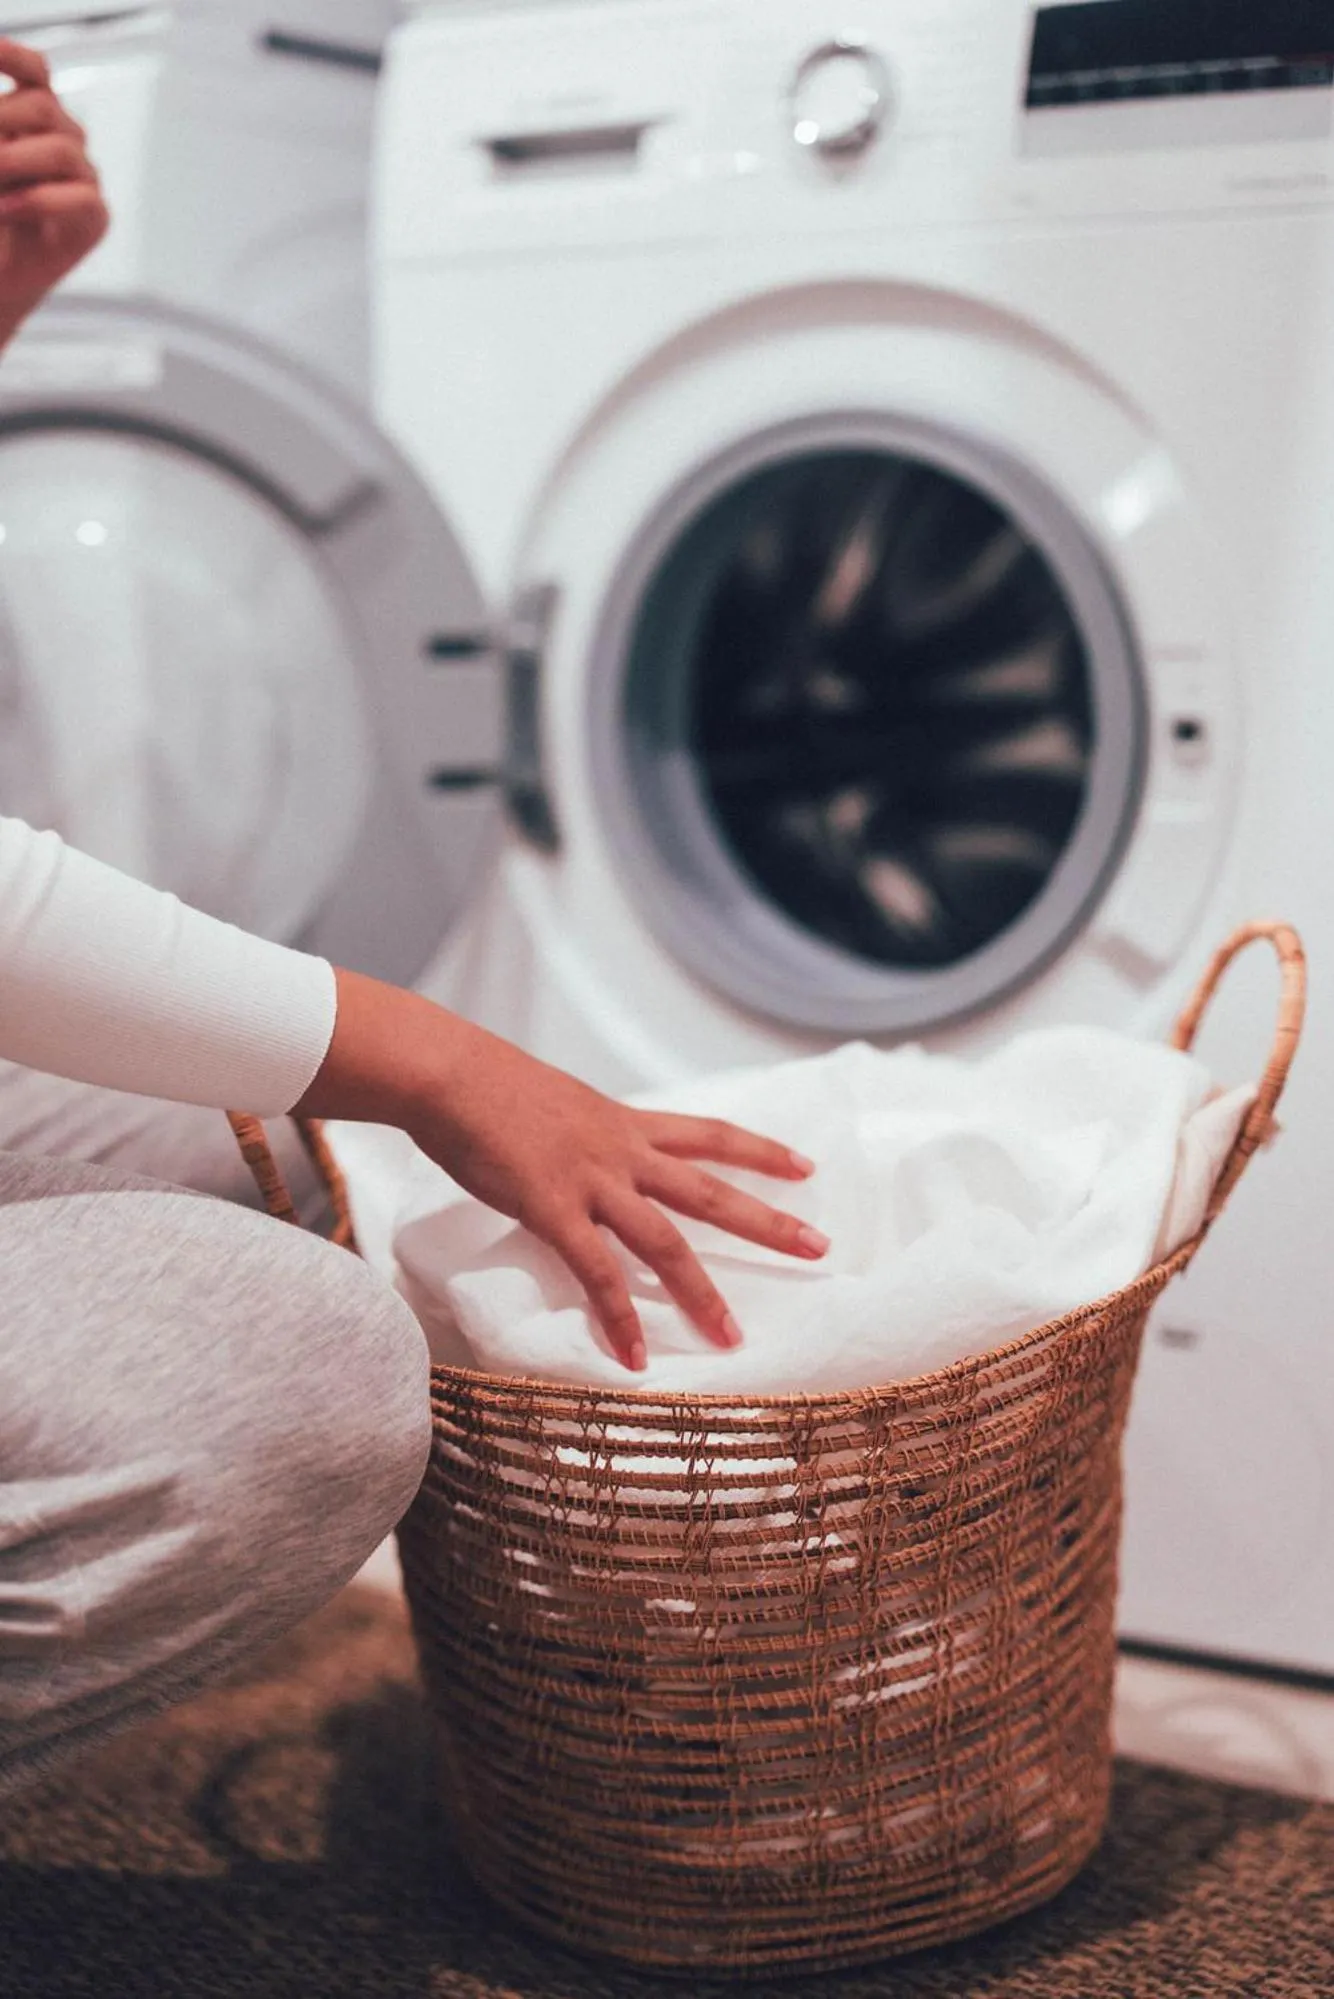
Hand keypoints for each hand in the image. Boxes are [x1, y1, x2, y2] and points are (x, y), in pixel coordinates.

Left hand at [0, 40, 107, 333]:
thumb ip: (0, 141)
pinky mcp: (95, 219)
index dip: (14, 56)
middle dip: (4, 119)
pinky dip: (40, 201)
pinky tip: (7, 210)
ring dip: (17, 162)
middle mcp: (64, 140)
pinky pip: (80, 197)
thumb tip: (3, 143)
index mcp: (33, 118)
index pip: (34, 72)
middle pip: (44, 107)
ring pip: (64, 149)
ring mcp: (83, 179)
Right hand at [295, 972, 827, 1372]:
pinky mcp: (552, 1208)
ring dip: (701, 1294)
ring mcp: (592, 1181)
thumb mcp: (555, 1102)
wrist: (449, 1071)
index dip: (761, 1152)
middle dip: (768, 1222)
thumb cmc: (487, 1085)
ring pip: (666, 1242)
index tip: (805, 1168)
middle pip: (711, 1191)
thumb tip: (581, 1151)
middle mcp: (622, 1152)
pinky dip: (618, 1318)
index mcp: (624, 1123)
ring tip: (733, 1336)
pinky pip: (596, 1273)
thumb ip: (581, 1132)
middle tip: (819, 1248)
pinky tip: (633, 1356)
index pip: (709, 1135)